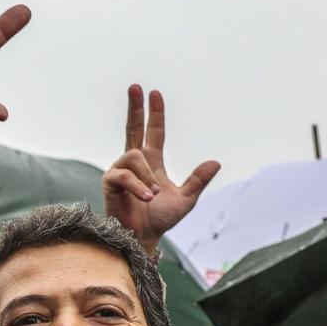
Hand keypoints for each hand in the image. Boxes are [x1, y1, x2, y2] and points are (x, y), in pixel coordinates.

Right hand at [102, 85, 219, 253]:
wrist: (144, 238)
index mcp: (152, 162)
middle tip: (135, 86)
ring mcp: (120, 170)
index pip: (154, 132)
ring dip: (148, 176)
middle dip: (135, 107)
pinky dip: (138, 186)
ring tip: (153, 195)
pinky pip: (125, 174)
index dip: (155, 114)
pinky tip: (147, 197)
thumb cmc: (161, 219)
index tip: (155, 93)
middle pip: (133, 127)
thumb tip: (216, 162)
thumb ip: (198, 180)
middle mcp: (134, 162)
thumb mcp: (186, 199)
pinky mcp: (110, 181)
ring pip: (135, 156)